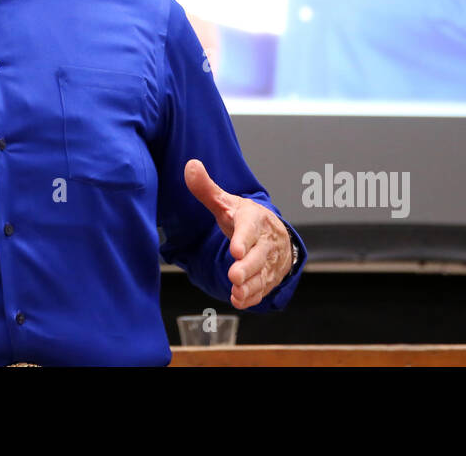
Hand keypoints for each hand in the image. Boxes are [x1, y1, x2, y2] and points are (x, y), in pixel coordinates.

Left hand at [185, 160, 293, 308]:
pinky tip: (240, 300)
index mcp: (254, 219)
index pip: (250, 228)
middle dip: (247, 267)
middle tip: (234, 276)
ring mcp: (269, 261)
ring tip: (237, 292)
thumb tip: (190, 166)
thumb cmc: (246, 218)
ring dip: (250, 285)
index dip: (243, 240)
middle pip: (258, 256)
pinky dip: (253, 296)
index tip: (236, 250)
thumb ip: (207, 189)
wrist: (275, 233)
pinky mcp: (270, 277)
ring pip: (262, 275)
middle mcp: (265, 241)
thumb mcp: (227, 202)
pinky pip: (263, 288)